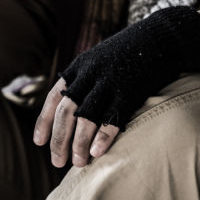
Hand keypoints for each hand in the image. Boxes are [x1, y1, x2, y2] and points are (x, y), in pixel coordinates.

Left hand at [34, 6, 199, 168]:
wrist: (160, 36)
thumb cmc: (125, 56)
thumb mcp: (96, 62)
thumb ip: (81, 83)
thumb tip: (65, 116)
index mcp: (77, 69)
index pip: (53, 99)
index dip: (44, 122)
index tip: (39, 143)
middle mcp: (89, 75)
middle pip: (65, 113)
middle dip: (59, 140)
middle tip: (58, 162)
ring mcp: (109, 82)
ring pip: (86, 118)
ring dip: (79, 143)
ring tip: (78, 163)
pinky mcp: (129, 90)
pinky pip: (112, 117)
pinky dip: (103, 136)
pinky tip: (97, 152)